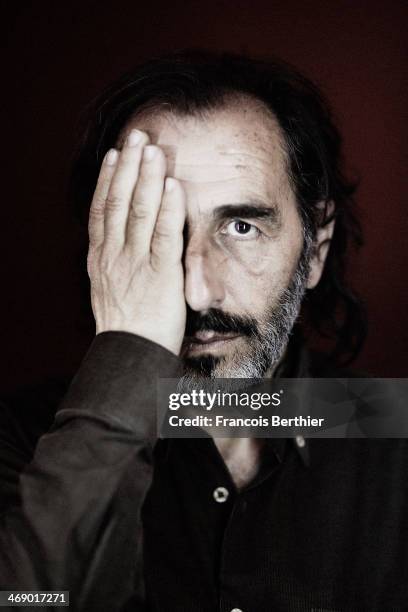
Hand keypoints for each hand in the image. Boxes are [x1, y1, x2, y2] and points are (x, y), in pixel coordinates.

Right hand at [87, 129, 185, 355]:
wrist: (129, 357)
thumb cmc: (125, 328)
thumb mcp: (109, 290)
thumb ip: (114, 263)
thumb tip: (120, 244)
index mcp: (101, 258)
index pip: (102, 209)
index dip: (109, 179)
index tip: (116, 155)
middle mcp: (114, 255)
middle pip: (119, 201)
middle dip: (129, 166)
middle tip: (137, 136)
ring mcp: (135, 263)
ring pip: (139, 211)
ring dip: (146, 177)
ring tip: (153, 148)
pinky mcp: (160, 274)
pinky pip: (165, 235)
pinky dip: (169, 208)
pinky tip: (172, 185)